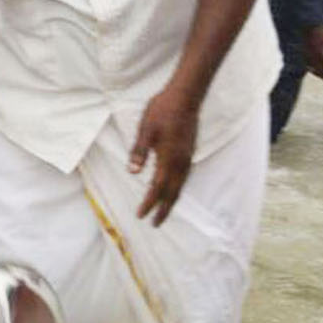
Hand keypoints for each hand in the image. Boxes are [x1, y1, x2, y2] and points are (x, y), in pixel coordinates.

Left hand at [128, 82, 200, 225]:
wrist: (185, 98)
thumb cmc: (162, 111)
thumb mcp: (145, 130)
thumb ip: (139, 152)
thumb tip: (133, 172)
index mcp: (168, 159)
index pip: (158, 188)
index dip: (149, 203)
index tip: (141, 216)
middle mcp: (180, 162)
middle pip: (173, 193)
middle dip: (163, 209)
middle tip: (155, 224)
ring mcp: (187, 158)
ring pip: (180, 186)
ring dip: (171, 201)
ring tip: (163, 211)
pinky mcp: (189, 153)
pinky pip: (184, 178)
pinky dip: (177, 189)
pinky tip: (172, 190)